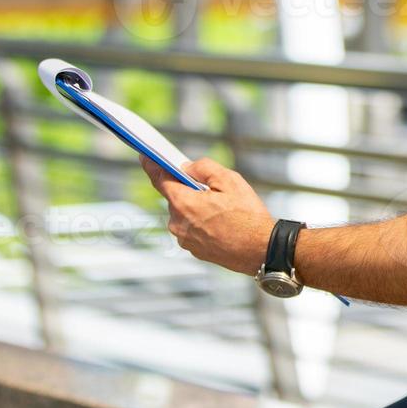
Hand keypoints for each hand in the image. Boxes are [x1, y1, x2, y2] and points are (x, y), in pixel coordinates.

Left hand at [138, 155, 272, 274]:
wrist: (260, 250)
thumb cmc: (248, 215)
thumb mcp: (229, 180)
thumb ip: (203, 168)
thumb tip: (187, 168)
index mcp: (183, 203)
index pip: (159, 179)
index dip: (152, 165)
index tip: (146, 156)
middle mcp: (177, 223)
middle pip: (175, 197)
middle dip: (189, 190)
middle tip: (213, 189)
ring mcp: (184, 239)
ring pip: (184, 214)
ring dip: (197, 208)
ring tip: (223, 211)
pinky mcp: (193, 250)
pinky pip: (192, 228)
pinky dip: (202, 222)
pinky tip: (222, 223)